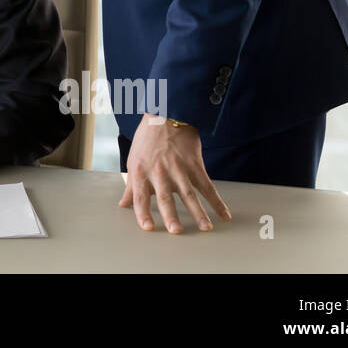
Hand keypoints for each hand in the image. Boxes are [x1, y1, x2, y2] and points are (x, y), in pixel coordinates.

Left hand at [118, 113, 231, 232]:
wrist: (166, 116)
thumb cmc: (147, 140)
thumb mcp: (133, 160)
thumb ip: (131, 186)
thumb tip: (123, 204)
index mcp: (141, 172)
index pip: (141, 197)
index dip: (143, 213)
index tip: (148, 228)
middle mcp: (159, 172)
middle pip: (165, 197)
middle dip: (171, 215)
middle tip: (176, 231)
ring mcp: (178, 168)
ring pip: (189, 194)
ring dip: (198, 212)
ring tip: (205, 228)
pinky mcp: (194, 164)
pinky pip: (207, 186)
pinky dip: (217, 201)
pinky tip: (224, 214)